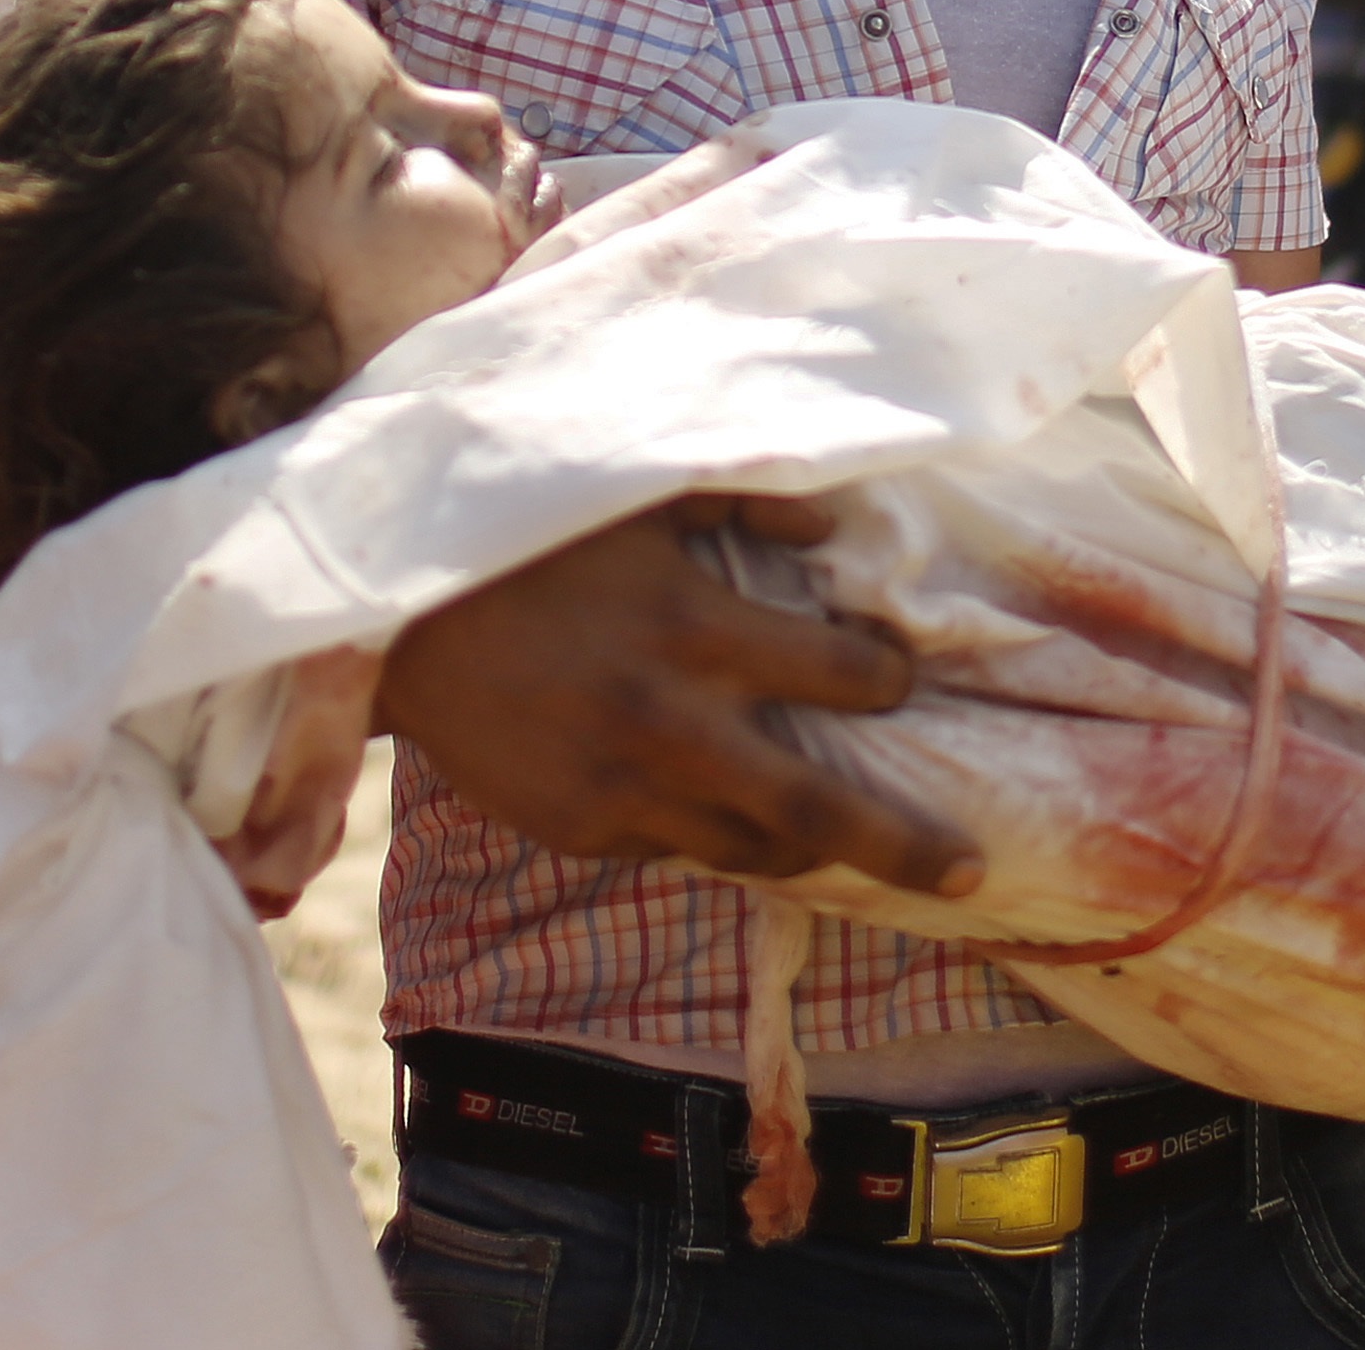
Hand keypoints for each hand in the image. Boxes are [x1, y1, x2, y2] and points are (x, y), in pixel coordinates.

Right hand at [374, 494, 983, 894]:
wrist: (391, 617)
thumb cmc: (525, 535)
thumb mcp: (637, 493)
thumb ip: (744, 500)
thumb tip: (833, 530)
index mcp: (698, 628)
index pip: (844, 675)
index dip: (886, 677)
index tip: (898, 677)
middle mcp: (672, 722)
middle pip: (821, 810)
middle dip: (909, 846)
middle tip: (973, 871)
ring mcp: (622, 791)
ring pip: (748, 847)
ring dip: (801, 844)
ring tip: (840, 845)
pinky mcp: (578, 830)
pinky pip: (668, 844)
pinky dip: (701, 827)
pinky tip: (709, 805)